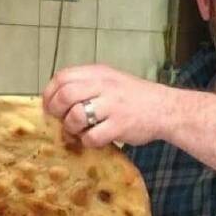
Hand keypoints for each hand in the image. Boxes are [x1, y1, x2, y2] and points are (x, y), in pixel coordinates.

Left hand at [42, 64, 166, 146]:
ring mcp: (112, 105)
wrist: (165, 108)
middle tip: (62, 121)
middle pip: (65, 95)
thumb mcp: (109, 81)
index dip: (50, 93)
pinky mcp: (120, 125)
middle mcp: (104, 85)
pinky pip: (92, 137)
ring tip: (79, 132)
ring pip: (76, 116)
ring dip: (72, 128)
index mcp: (98, 73)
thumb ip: (85, 86)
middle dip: (57, 111)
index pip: (62, 77)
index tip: (50, 107)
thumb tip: (55, 101)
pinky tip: (94, 140)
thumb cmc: (133, 97)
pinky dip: (88, 142)